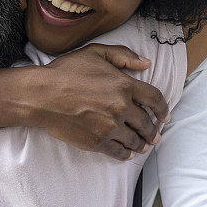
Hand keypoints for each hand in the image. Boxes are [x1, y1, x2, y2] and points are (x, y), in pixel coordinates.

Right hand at [0, 43, 169, 160]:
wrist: (41, 95)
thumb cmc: (66, 71)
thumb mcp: (95, 53)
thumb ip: (122, 56)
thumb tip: (146, 63)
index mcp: (124, 84)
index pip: (154, 98)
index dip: (163, 109)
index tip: (165, 116)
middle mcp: (121, 107)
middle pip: (146, 123)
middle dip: (153, 130)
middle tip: (155, 135)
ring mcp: (109, 126)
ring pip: (135, 139)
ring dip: (142, 143)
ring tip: (144, 145)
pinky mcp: (97, 142)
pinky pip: (119, 152)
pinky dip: (126, 154)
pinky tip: (128, 153)